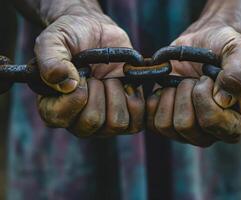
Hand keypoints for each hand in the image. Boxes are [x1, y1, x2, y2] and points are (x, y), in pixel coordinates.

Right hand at [35, 7, 143, 136]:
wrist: (99, 33)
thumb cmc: (73, 37)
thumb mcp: (55, 39)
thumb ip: (51, 59)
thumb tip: (66, 85)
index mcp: (52, 108)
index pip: (60, 117)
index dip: (75, 93)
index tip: (81, 73)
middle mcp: (76, 121)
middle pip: (92, 122)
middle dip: (98, 90)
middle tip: (95, 74)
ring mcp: (102, 123)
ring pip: (116, 124)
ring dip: (117, 94)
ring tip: (110, 79)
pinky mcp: (125, 118)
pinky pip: (136, 123)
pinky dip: (135, 99)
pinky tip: (126, 84)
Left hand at [147, 24, 240, 146]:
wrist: (201, 43)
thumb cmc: (224, 48)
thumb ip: (240, 71)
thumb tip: (223, 100)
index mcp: (234, 125)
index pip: (210, 122)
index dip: (203, 94)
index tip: (208, 77)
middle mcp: (209, 134)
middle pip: (185, 125)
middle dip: (185, 92)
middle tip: (194, 79)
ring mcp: (185, 132)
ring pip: (165, 125)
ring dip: (171, 95)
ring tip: (182, 83)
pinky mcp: (165, 125)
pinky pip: (151, 121)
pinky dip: (156, 99)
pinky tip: (169, 88)